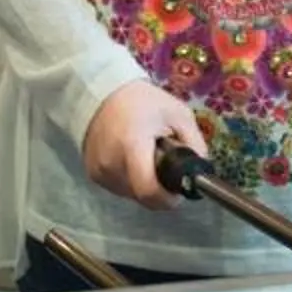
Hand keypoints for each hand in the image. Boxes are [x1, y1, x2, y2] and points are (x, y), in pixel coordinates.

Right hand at [81, 81, 208, 208]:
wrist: (103, 92)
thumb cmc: (144, 102)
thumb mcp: (179, 114)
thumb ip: (195, 145)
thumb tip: (200, 174)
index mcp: (132, 145)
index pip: (148, 190)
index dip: (167, 198)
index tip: (176, 191)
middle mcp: (112, 162)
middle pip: (142, 195)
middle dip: (158, 187)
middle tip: (163, 165)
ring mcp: (99, 170)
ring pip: (131, 194)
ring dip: (143, 184)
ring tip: (145, 158)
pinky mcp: (92, 173)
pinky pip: (118, 188)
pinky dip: (129, 180)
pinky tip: (130, 160)